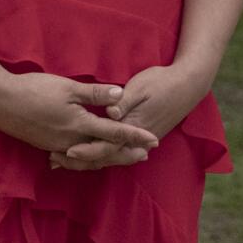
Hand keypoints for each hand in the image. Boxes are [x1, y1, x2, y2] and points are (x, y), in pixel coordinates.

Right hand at [0, 69, 159, 155]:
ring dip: (107, 157)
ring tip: (121, 156)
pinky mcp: (46, 145)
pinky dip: (87, 158)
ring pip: (89, 157)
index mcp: (79, 125)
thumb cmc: (34, 90)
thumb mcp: (67, 86)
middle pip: (104, 151)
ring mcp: (57, 146)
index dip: (135, 135)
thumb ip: (95, 93)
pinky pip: (73, 157)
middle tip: (145, 155)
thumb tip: (121, 95)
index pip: (114, 133)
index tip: (153, 139)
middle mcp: (70, 141)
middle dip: (125, 153)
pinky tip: (89, 157)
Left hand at [50, 61, 213, 171]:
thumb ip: (124, 101)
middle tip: (55, 160)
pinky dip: (99, 155)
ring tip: (63, 160)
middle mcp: (136, 139)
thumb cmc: (162, 82)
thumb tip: (110, 112)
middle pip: (105, 157)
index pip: (107, 145)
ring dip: (87, 160)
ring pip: (110, 158)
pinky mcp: (139, 138)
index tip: (67, 151)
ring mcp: (139, 140)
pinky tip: (84, 153)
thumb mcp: (141, 86)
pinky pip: (116, 152)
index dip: (86, 149)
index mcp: (134, 125)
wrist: (188, 85)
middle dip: (80, 161)